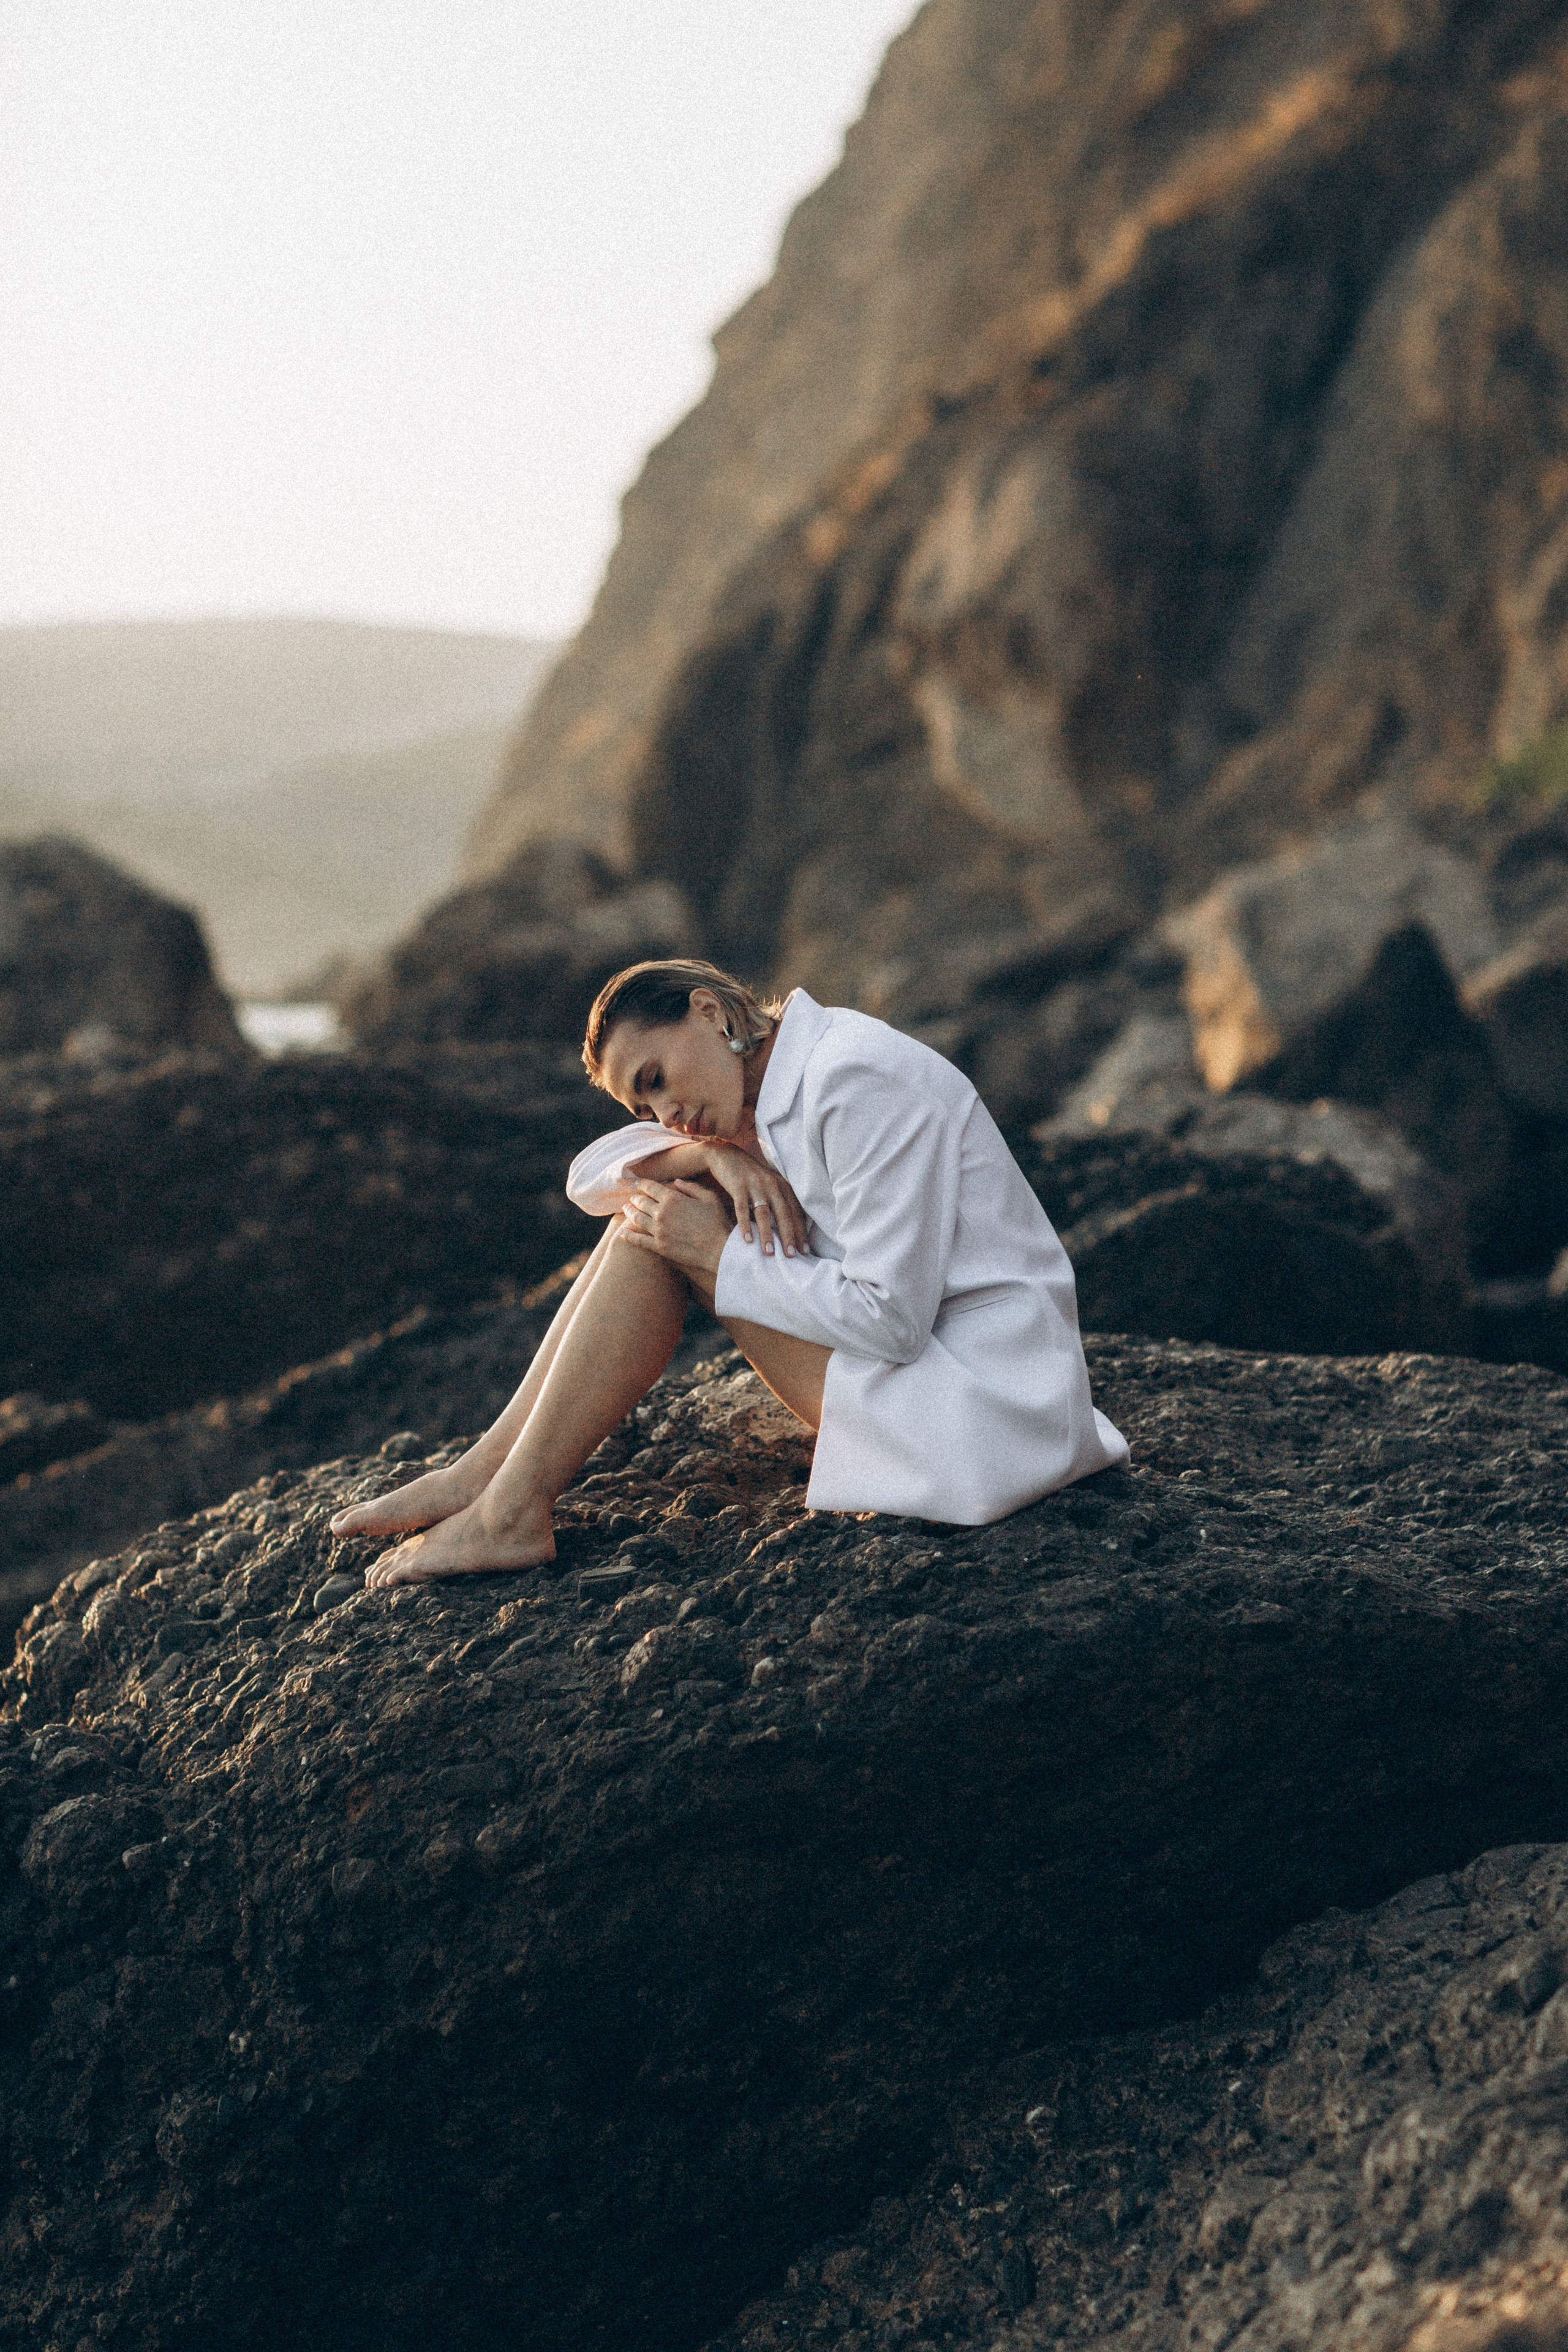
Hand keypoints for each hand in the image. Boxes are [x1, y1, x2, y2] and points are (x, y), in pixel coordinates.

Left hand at [619, 1178, 734, 1278]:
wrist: (719, 1249)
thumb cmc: (718, 1222)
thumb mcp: (709, 1197)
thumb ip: (691, 1187)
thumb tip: (676, 1181)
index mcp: (673, 1199)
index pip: (650, 1187)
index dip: (641, 1183)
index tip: (635, 1181)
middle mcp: (661, 1213)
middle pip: (641, 1202)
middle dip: (635, 1197)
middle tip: (631, 1196)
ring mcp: (658, 1231)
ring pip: (637, 1218)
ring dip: (629, 1212)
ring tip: (625, 1208)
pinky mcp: (659, 1247)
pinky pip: (639, 1240)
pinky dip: (628, 1235)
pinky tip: (621, 1232)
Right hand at [698, 1143, 806, 1256]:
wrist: (726, 1155)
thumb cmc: (751, 1176)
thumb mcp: (770, 1185)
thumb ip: (781, 1201)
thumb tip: (793, 1228)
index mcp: (783, 1186)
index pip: (796, 1212)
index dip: (801, 1232)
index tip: (805, 1251)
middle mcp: (772, 1185)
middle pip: (783, 1214)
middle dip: (789, 1236)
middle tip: (792, 1255)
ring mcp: (755, 1185)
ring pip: (764, 1213)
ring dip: (767, 1234)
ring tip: (769, 1253)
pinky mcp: (738, 1186)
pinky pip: (742, 1208)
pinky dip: (745, 1225)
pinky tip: (747, 1240)